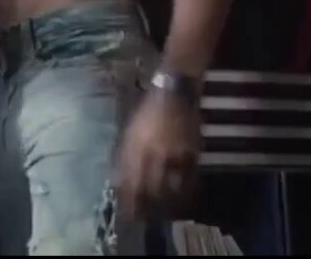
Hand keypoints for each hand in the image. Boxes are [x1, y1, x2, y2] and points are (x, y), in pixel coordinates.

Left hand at [116, 90, 200, 220]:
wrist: (174, 92)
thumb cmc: (148, 110)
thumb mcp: (130, 131)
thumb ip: (125, 154)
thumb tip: (119, 179)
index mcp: (134, 147)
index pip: (129, 182)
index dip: (128, 200)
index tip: (127, 213)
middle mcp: (153, 153)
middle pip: (148, 188)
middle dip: (145, 206)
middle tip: (144, 218)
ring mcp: (173, 154)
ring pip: (169, 187)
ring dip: (165, 202)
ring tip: (163, 212)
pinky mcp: (192, 153)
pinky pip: (189, 178)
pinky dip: (185, 191)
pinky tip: (183, 197)